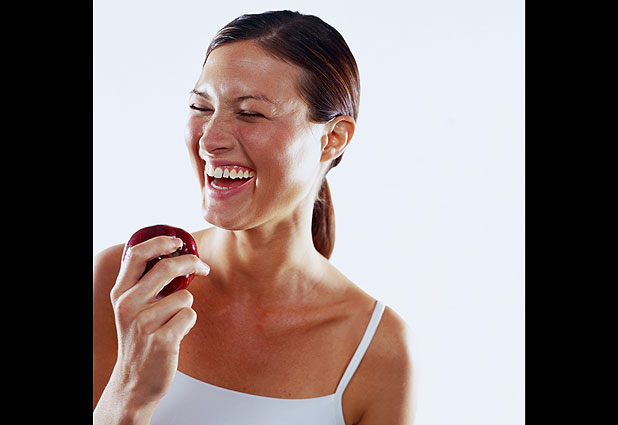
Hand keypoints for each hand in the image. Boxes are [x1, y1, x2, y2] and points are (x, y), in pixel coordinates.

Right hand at [97, 235, 209, 420]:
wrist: (135, 381)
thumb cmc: (141, 339)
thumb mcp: (133, 308)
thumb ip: (146, 284)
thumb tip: (175, 255)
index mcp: (121, 293)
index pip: (136, 255)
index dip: (160, 242)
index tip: (177, 241)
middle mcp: (128, 305)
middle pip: (167, 268)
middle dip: (192, 263)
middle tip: (203, 268)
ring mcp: (144, 323)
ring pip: (184, 296)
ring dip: (186, 307)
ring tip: (172, 322)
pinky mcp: (161, 340)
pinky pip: (189, 315)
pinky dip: (188, 323)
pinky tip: (176, 335)